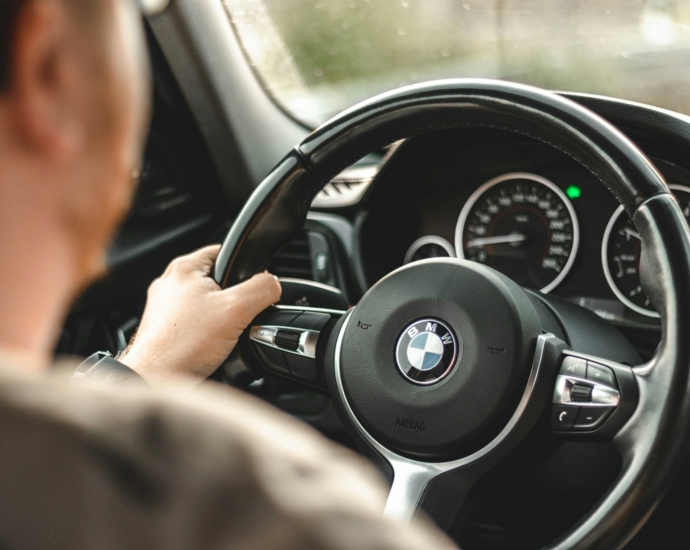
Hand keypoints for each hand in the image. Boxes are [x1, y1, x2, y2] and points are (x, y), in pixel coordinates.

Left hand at [118, 245, 280, 387]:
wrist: (156, 380)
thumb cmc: (183, 345)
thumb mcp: (236, 310)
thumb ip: (261, 289)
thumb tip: (273, 284)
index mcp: (184, 268)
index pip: (223, 251)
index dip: (244, 267)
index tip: (253, 286)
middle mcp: (169, 284)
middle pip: (217, 281)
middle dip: (233, 298)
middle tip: (238, 316)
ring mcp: (164, 307)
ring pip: (206, 304)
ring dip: (220, 317)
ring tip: (223, 334)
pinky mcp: (163, 328)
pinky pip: (195, 323)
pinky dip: (205, 332)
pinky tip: (209, 346)